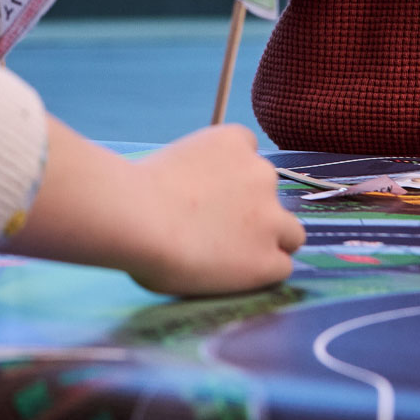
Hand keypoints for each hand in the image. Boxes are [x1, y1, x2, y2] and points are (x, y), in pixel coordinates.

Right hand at [3, 119, 303, 297]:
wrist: (138, 220)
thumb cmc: (130, 193)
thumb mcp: (161, 163)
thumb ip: (182, 173)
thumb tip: (162, 190)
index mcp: (233, 141)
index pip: (248, 153)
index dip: (230, 178)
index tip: (209, 195)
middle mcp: (261, 172)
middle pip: (271, 192)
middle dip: (251, 210)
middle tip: (215, 231)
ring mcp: (271, 216)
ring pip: (289, 232)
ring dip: (267, 242)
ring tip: (230, 258)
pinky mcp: (270, 258)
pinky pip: (281, 267)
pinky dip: (260, 273)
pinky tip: (231, 277)